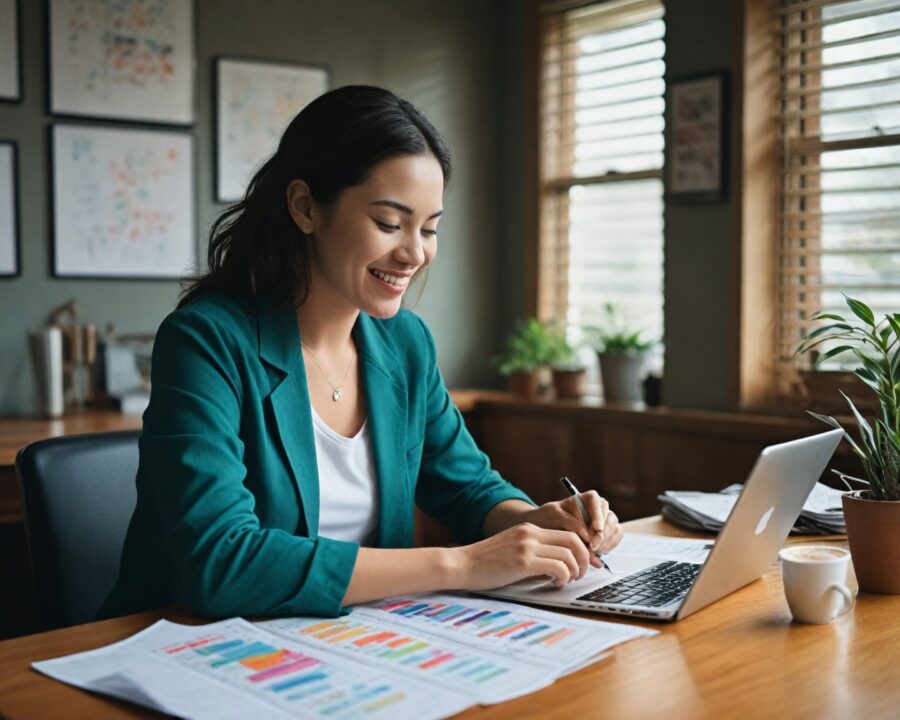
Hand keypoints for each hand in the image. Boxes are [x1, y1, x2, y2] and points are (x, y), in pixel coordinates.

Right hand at [453, 522, 591, 589]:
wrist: (461, 564)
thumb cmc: (484, 563)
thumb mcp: (512, 549)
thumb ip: (533, 552)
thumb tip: (558, 567)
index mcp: (528, 529)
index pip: (567, 533)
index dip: (580, 550)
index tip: (581, 564)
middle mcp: (530, 533)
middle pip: (573, 540)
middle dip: (584, 559)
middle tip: (580, 574)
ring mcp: (527, 546)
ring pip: (569, 554)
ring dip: (575, 570)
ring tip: (566, 581)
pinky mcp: (523, 561)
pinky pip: (558, 566)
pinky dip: (563, 577)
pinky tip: (556, 583)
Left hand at [520, 491, 622, 560]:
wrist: (546, 526)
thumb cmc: (549, 518)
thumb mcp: (555, 518)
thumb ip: (571, 526)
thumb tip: (589, 537)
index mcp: (584, 498)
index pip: (595, 500)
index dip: (598, 514)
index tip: (596, 529)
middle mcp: (597, 507)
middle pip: (608, 515)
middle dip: (602, 532)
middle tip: (593, 546)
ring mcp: (604, 519)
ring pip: (614, 526)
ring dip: (607, 540)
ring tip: (594, 550)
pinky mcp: (607, 531)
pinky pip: (617, 535)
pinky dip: (611, 544)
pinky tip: (600, 552)